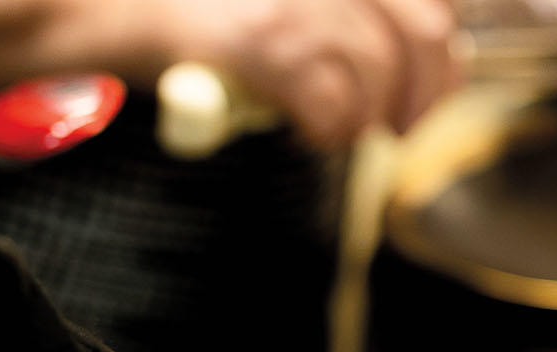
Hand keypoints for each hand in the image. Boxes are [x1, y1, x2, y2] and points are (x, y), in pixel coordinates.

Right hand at [153, 0, 462, 147]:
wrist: (113, 5)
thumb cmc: (203, 8)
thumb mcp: (296, 0)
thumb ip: (352, 13)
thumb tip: (434, 55)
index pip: (429, 3)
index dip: (442, 51)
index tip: (433, 84)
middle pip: (425, 34)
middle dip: (424, 94)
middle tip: (399, 128)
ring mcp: (301, 0)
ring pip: (379, 76)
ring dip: (364, 119)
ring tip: (333, 128)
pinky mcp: (269, 41)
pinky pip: (332, 107)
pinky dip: (328, 132)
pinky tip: (307, 132)